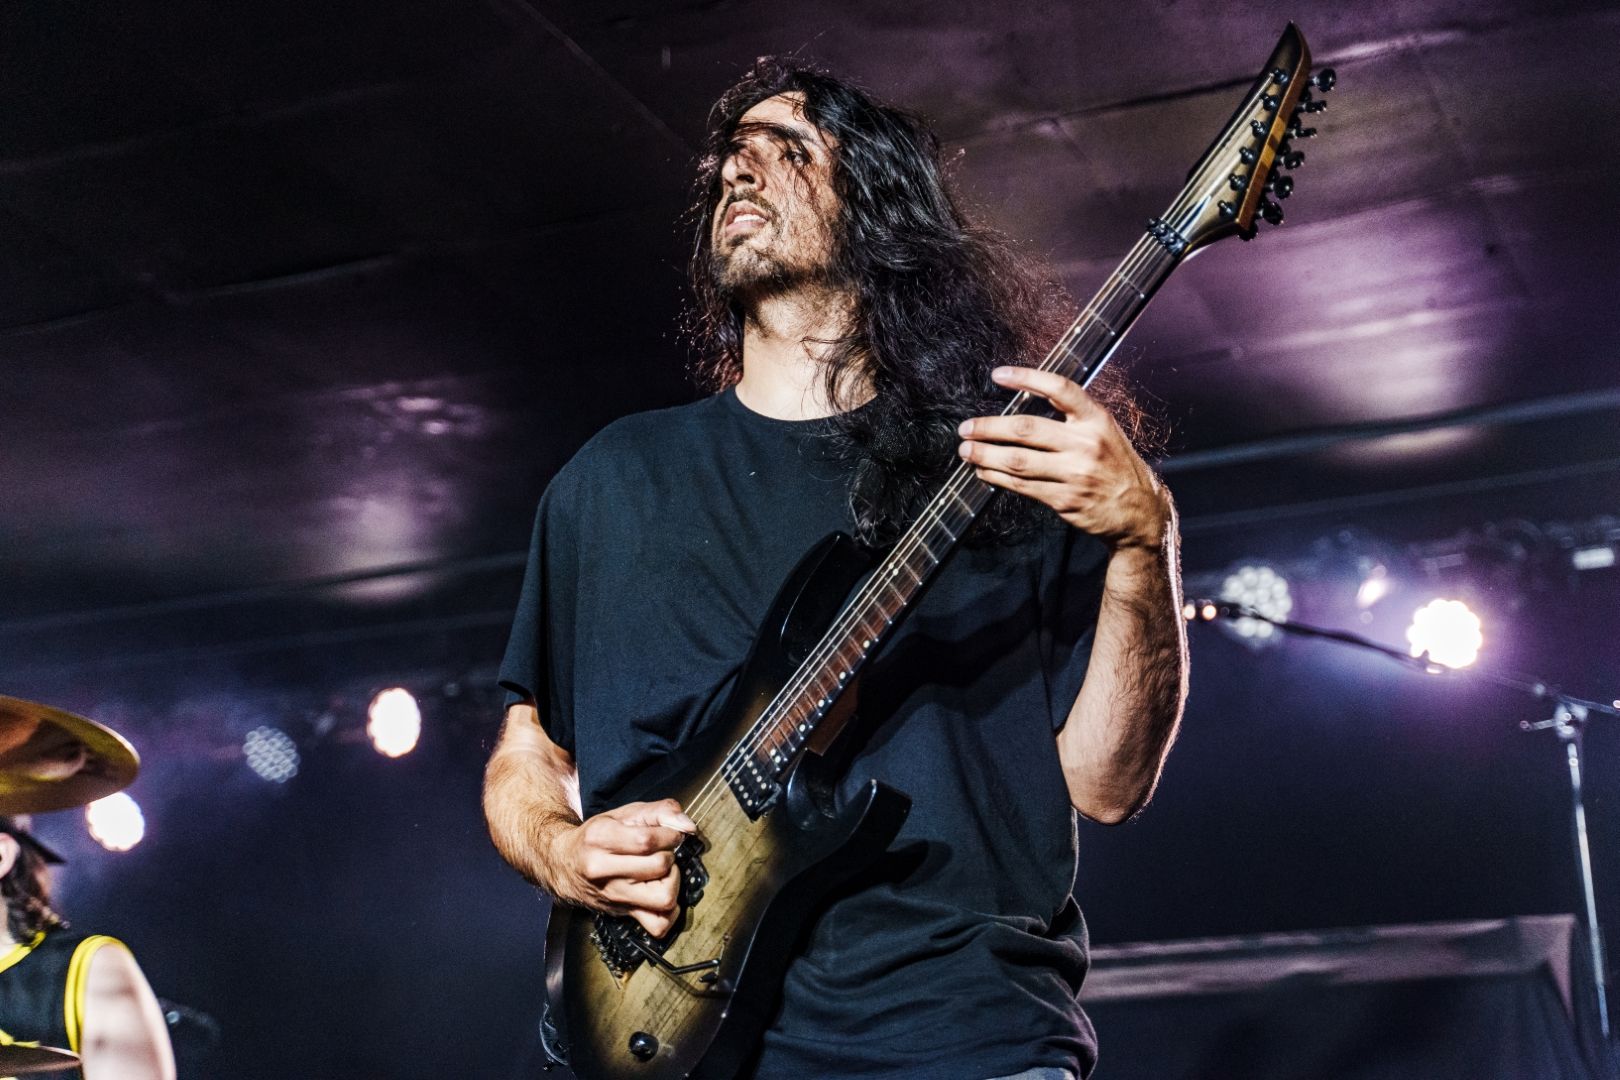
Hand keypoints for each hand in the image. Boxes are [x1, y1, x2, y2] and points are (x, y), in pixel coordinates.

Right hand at [550, 798, 694, 937]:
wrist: (564, 864)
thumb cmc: (597, 836)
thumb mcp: (624, 814)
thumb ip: (660, 811)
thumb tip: (688, 826)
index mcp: (601, 838)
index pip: (647, 840)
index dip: (670, 835)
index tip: (672, 834)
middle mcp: (602, 870)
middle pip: (658, 867)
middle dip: (670, 855)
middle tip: (664, 851)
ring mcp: (612, 895)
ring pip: (662, 898)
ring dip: (672, 882)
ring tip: (663, 872)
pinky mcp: (621, 913)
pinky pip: (657, 925)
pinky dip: (670, 913)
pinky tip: (663, 894)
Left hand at [958, 366, 1172, 550]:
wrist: (1139, 510)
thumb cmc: (1114, 465)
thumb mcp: (1104, 431)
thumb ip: (1071, 417)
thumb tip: (1022, 402)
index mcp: (1096, 419)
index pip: (1059, 389)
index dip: (1027, 378)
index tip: (999, 375)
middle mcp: (1086, 444)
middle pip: (1026, 429)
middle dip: (989, 427)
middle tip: (966, 427)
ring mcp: (1075, 474)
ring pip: (1017, 461)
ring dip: (985, 454)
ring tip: (966, 450)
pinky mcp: (1065, 500)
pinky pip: (1022, 486)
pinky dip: (997, 478)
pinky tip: (984, 471)